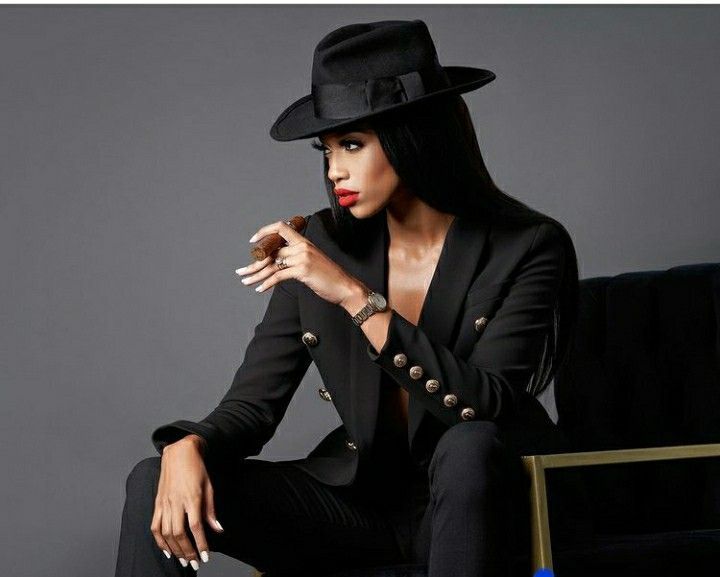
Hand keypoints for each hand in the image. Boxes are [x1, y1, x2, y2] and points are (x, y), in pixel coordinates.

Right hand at [150, 435, 223, 569]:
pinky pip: (155, 526)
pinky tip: (166, 550)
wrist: (179, 453)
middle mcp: (176, 502)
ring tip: (182, 560)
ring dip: (175, 549)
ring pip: (167, 533)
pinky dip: (159, 541)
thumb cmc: (197, 468)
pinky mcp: (157, 503)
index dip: (200, 544)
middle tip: (194, 563)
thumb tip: (217, 530)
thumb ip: (211, 510)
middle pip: (180, 534)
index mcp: (192, 497)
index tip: (205, 557)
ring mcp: (165, 503)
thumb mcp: (209, 487)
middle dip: (187, 552)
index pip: (195, 527)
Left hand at [236, 220, 363, 306]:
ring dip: (256, 275)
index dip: (265, 232)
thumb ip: (296, 258)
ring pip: (271, 264)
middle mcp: (302, 247)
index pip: (281, 228)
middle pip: (271, 251)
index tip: (253, 241)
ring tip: (245, 281)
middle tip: (241, 272)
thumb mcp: (313, 262)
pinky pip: (278, 275)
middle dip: (253, 263)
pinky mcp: (302, 270)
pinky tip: (259, 289)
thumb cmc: (330, 277)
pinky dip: (267, 283)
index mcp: (304, 242)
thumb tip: (278, 262)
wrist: (346, 287)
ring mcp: (302, 258)